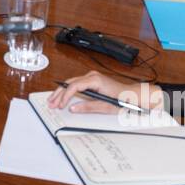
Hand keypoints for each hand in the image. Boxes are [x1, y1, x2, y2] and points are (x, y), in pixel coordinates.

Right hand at [47, 70, 163, 115]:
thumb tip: (73, 108)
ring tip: (53, 101)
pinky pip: (76, 85)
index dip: (65, 96)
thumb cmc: (123, 100)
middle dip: (59, 94)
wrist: (133, 95)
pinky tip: (63, 97)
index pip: (74, 86)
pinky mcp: (92, 81)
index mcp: (95, 80)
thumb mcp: (105, 106)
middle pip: (70, 83)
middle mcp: (92, 76)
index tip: (60, 105)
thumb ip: (88, 107)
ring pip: (71, 83)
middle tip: (51, 103)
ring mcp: (92, 77)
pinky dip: (69, 91)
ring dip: (62, 92)